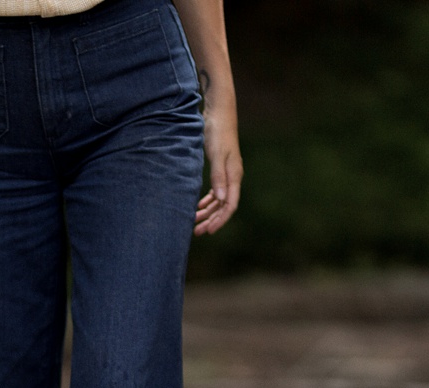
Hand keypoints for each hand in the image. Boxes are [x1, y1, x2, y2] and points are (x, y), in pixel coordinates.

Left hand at [194, 102, 241, 235]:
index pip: (230, 205)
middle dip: (212, 220)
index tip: (209, 232)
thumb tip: (221, 199)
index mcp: (234, 176)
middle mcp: (233, 177)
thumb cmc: (217, 131)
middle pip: (224, 206)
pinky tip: (196, 207)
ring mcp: (227, 174)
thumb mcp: (216, 154)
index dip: (220, 220)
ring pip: (218, 201)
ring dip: (207, 213)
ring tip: (193, 224)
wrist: (218, 112)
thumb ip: (218, 176)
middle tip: (196, 233)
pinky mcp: (220, 169)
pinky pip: (215, 192)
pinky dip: (206, 202)